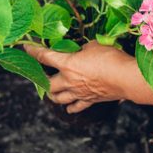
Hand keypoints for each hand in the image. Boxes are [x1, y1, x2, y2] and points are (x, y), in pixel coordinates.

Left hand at [24, 41, 138, 113]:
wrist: (125, 78)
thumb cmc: (110, 58)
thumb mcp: (95, 45)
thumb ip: (84, 48)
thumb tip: (82, 51)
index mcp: (67, 64)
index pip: (45, 57)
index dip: (33, 51)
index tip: (26, 47)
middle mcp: (69, 81)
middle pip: (48, 85)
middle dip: (42, 80)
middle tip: (42, 75)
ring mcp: (78, 93)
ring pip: (58, 99)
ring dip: (53, 95)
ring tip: (51, 91)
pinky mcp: (89, 100)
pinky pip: (76, 107)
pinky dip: (70, 107)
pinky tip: (68, 107)